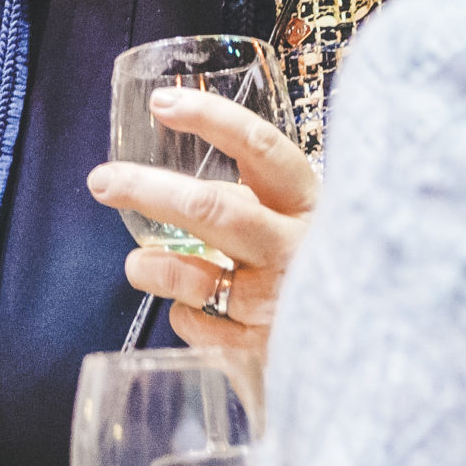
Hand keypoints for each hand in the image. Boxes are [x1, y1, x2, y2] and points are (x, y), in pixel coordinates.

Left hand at [88, 86, 316, 357]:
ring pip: (193, 276)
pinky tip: (197, 313)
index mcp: (312, 205)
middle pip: (214, 208)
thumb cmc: (319, 280)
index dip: (211, 120)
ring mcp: (280, 304)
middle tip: (103, 181)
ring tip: (137, 265)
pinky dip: (186, 316)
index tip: (163, 104)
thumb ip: (254, 204)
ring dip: (152, 268)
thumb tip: (178, 185)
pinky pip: (197, 326)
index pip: (263, 148)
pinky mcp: (261, 352)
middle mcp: (299, 251)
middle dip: (149, 190)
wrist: (362, 360)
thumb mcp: (302, 230)